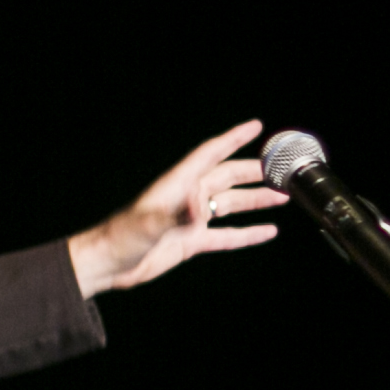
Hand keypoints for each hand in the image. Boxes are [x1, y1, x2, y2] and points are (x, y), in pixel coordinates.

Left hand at [68, 120, 287, 297]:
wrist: (109, 263)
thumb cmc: (121, 238)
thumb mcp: (148, 224)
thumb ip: (176, 215)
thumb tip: (201, 207)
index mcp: (178, 184)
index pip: (211, 153)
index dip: (233, 138)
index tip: (255, 126)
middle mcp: (188, 197)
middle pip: (227, 177)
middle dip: (253, 172)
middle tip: (279, 170)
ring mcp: (191, 219)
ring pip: (230, 204)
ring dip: (255, 200)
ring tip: (281, 197)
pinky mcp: (191, 240)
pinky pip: (227, 235)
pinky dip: (248, 233)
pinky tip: (266, 232)